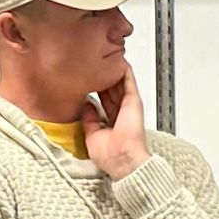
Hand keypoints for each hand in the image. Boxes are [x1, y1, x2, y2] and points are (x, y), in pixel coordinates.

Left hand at [82, 63, 150, 179]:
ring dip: (114, 72)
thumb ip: (90, 120)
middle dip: (104, 78)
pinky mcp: (133, 102)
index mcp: (112, 122)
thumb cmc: (111, 155)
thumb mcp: (92, 136)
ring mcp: (128, 107)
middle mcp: (121, 113)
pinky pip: (129, 83)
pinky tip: (120, 62)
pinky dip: (125, 73)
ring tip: (108, 58)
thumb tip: (86, 107)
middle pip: (112, 90)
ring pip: (119, 84)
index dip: (98, 89)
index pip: (104, 100)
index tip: (89, 80)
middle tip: (97, 65)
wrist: (123, 159)